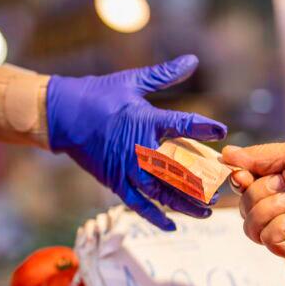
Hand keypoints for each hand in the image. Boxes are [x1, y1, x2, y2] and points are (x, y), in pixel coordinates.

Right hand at [46, 55, 226, 229]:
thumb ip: (164, 75)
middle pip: (178, 170)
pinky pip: (138, 204)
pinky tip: (172, 225)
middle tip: (221, 188)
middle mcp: (139, 148)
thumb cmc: (98, 95)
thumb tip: (192, 60)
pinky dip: (154, 216)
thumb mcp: (132, 81)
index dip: (204, 128)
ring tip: (206, 211)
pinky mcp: (115, 181)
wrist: (62, 115)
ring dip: (185, 203)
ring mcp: (127, 168)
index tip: (221, 131)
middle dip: (202, 181)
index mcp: (145, 120)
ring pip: (162, 192)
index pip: (183, 124)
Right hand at [221, 139, 284, 261]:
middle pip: (243, 205)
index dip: (238, 180)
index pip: (244, 185)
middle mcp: (281, 206)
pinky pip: (266, 239)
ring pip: (249, 224)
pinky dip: (281, 226)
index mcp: (281, 182)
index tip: (242, 174)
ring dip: (270, 208)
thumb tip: (225, 154)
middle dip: (261, 191)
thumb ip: (257, 157)